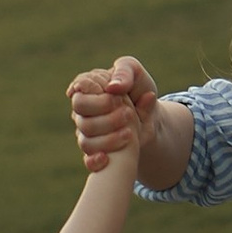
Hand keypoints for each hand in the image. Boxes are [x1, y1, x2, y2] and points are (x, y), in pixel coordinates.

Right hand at [68, 56, 157, 173]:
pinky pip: (88, 159)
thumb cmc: (140, 90)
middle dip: (105, 116)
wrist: (152, 117)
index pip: (79, 89)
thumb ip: (125, 72)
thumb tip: (112, 87)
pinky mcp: (96, 150)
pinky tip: (106, 158)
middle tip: (127, 113)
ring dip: (108, 138)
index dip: (96, 95)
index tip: (115, 96)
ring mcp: (87, 131)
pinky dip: (95, 160)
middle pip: (79, 115)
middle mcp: (84, 110)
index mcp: (89, 87)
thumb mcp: (136, 73)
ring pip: (85, 140)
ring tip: (129, 132)